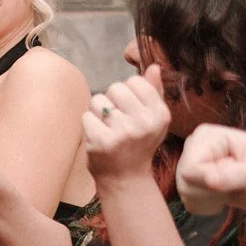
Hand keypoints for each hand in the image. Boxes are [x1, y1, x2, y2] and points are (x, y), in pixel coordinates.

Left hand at [83, 66, 170, 185]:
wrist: (126, 178)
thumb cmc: (139, 143)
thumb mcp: (153, 119)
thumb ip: (153, 91)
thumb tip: (153, 66)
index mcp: (160, 114)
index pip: (134, 81)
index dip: (127, 93)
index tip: (130, 110)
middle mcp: (145, 122)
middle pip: (114, 88)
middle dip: (111, 101)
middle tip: (117, 121)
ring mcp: (123, 132)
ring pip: (97, 100)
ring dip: (97, 113)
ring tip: (108, 129)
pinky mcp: (102, 141)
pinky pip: (86, 116)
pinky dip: (89, 125)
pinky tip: (99, 138)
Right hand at [176, 124, 245, 216]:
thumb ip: (236, 176)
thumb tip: (209, 180)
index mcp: (207, 136)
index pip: (189, 168)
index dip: (209, 182)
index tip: (234, 181)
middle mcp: (197, 147)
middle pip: (183, 181)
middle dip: (209, 193)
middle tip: (235, 188)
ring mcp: (197, 164)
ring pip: (184, 192)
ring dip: (209, 200)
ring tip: (232, 192)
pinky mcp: (199, 180)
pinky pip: (187, 201)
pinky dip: (206, 206)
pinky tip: (225, 199)